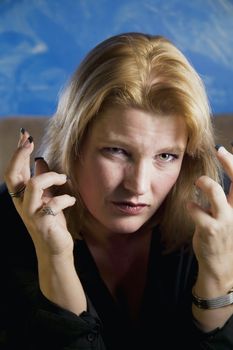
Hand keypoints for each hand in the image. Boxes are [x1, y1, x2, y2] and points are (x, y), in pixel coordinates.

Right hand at [4, 129, 75, 258]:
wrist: (56, 249)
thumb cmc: (52, 223)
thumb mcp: (47, 198)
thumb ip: (42, 180)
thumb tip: (39, 160)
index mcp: (22, 196)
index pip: (14, 170)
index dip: (18, 152)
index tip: (25, 134)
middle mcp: (23, 203)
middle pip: (13, 174)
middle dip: (20, 155)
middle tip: (29, 141)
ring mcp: (31, 213)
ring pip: (34, 185)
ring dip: (51, 177)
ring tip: (63, 178)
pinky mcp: (43, 222)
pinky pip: (54, 203)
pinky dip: (66, 198)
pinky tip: (71, 200)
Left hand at [187, 145, 232, 295]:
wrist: (221, 266)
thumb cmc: (223, 238)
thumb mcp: (229, 218)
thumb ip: (225, 200)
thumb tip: (210, 180)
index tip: (224, 150)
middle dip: (229, 163)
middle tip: (218, 153)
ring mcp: (225, 221)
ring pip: (215, 192)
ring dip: (205, 183)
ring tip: (197, 182)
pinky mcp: (210, 229)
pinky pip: (196, 209)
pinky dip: (191, 205)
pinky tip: (190, 206)